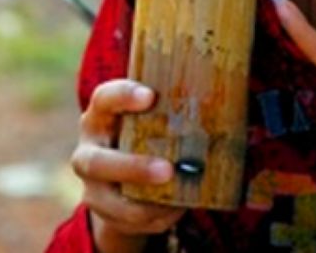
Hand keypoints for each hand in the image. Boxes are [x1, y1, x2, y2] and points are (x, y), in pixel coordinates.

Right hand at [71, 79, 184, 252]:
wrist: (119, 173)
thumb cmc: (143, 134)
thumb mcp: (148, 119)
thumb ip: (170, 112)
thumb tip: (226, 105)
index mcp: (100, 116)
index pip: (104, 98)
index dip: (123, 96)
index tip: (151, 96)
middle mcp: (89, 149)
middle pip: (96, 161)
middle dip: (132, 168)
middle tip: (167, 170)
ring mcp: (92, 184)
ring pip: (107, 200)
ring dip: (143, 203)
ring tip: (176, 201)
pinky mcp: (102, 209)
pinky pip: (126, 220)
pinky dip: (154, 217)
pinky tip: (175, 210)